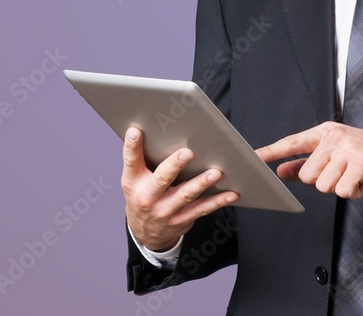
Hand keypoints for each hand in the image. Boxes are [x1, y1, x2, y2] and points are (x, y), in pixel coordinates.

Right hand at [121, 127, 238, 251]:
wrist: (145, 232)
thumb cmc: (143, 195)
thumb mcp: (134, 179)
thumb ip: (142, 159)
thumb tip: (153, 129)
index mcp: (133, 182)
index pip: (131, 162)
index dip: (132, 146)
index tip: (136, 131)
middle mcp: (148, 197)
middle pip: (162, 179)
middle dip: (175, 165)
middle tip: (188, 153)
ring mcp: (165, 211)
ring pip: (186, 195)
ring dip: (202, 183)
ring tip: (216, 173)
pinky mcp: (182, 219)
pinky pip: (202, 209)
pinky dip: (218, 201)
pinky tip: (231, 193)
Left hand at [256, 121, 362, 199]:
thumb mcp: (339, 156)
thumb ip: (308, 163)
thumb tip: (281, 170)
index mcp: (327, 132)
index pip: (294, 141)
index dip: (272, 151)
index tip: (254, 158)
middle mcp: (335, 136)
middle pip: (309, 175)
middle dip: (326, 182)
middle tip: (346, 173)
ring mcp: (348, 147)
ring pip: (324, 185)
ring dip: (341, 187)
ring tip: (357, 175)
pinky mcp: (361, 162)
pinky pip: (342, 191)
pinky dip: (354, 192)